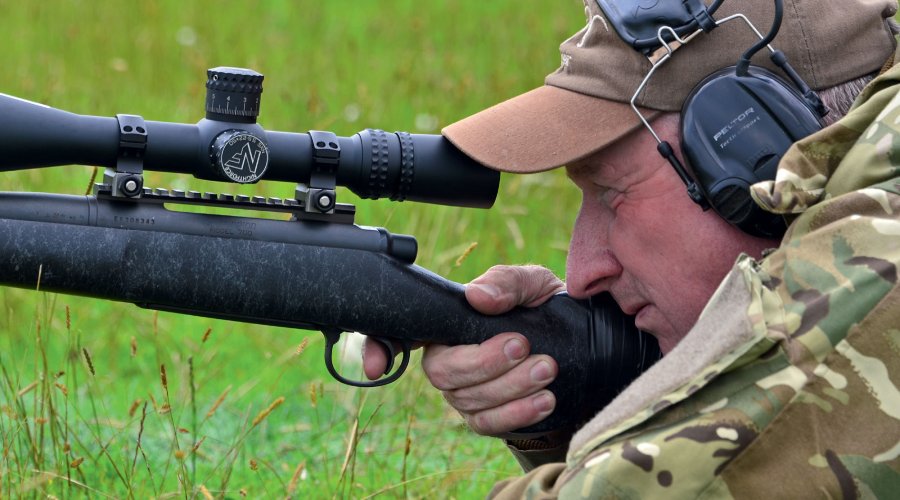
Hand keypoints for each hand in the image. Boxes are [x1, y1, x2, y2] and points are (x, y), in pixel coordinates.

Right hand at [363, 265, 564, 435]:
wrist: (584, 345)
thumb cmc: (546, 308)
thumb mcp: (532, 284)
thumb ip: (506, 283)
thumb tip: (477, 297)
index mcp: (447, 323)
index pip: (401, 333)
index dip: (378, 348)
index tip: (375, 366)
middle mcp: (448, 359)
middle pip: (442, 372)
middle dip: (483, 362)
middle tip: (523, 344)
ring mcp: (464, 392)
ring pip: (468, 399)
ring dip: (511, 386)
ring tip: (548, 367)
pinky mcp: (486, 418)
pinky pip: (489, 423)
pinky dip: (518, 412)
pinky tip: (545, 398)